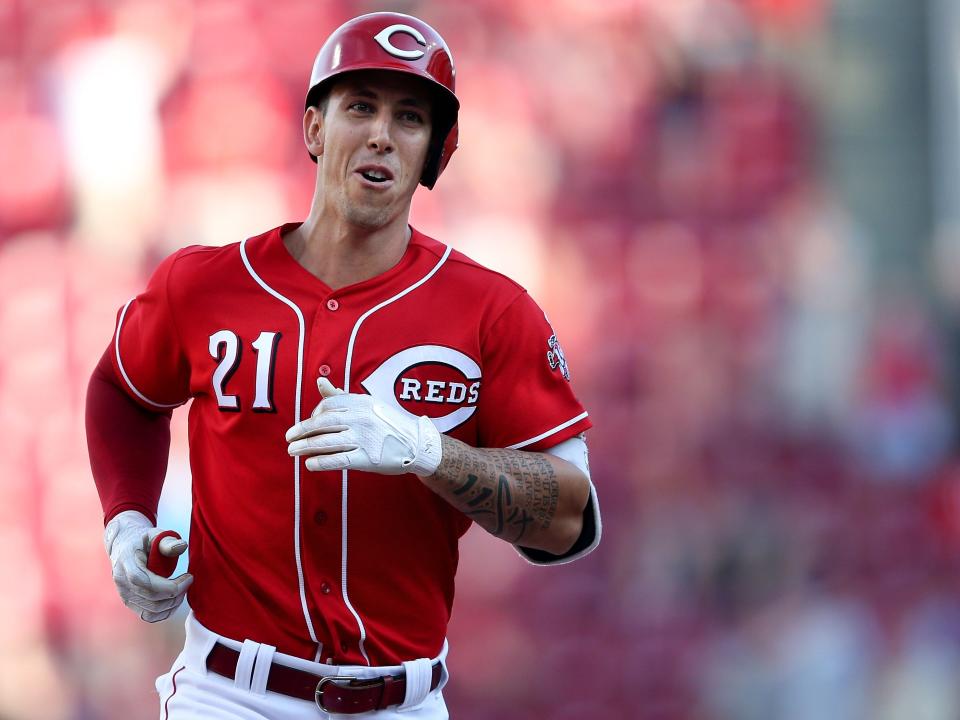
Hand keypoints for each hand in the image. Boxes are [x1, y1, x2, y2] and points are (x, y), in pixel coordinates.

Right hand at [103, 510, 192, 621]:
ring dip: (172, 604)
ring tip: (182, 590)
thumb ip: (167, 541)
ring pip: (151, 611)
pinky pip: (148, 616)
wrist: (125, 546)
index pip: (144, 581)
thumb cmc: (144, 540)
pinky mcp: (130, 603)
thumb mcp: (155, 534)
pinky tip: (175, 599)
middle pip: (151, 598)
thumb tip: (182, 546)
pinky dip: (165, 612)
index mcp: (126, 562)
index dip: (168, 585)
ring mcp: (124, 595)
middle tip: (188, 581)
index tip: (188, 577)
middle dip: (175, 594)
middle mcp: (122, 581)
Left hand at [286, 378, 441, 476]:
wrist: (418, 444)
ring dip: (306, 447)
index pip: (327, 406)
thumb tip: (320, 382)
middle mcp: (361, 419)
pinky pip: (338, 460)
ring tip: (293, 451)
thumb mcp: (368, 404)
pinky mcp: (367, 458)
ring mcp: (364, 439)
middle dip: (303, 431)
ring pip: (327, 442)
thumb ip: (342, 396)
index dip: (313, 415)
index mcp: (360, 403)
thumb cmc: (389, 423)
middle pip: (323, 423)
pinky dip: (321, 462)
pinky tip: (310, 464)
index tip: (308, 424)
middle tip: (289, 437)